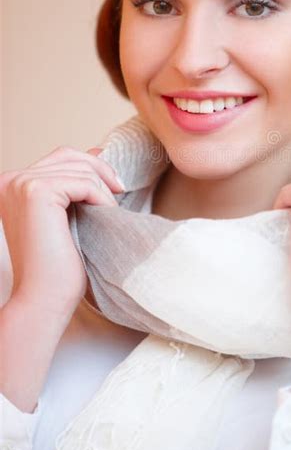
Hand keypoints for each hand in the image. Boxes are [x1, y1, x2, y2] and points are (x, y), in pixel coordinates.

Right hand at [0, 145, 123, 318]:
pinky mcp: (36, 192)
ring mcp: (20, 184)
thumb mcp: (68, 214)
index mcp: (13, 184)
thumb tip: (97, 150)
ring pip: (80, 169)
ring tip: (109, 214)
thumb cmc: (57, 265)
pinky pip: (83, 182)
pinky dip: (101, 198)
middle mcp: (10, 180)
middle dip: (100, 171)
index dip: (91, 166)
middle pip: (68, 155)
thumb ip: (75, 182)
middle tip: (120, 191)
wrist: (44, 299)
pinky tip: (106, 216)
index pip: (59, 157)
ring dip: (102, 190)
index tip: (114, 184)